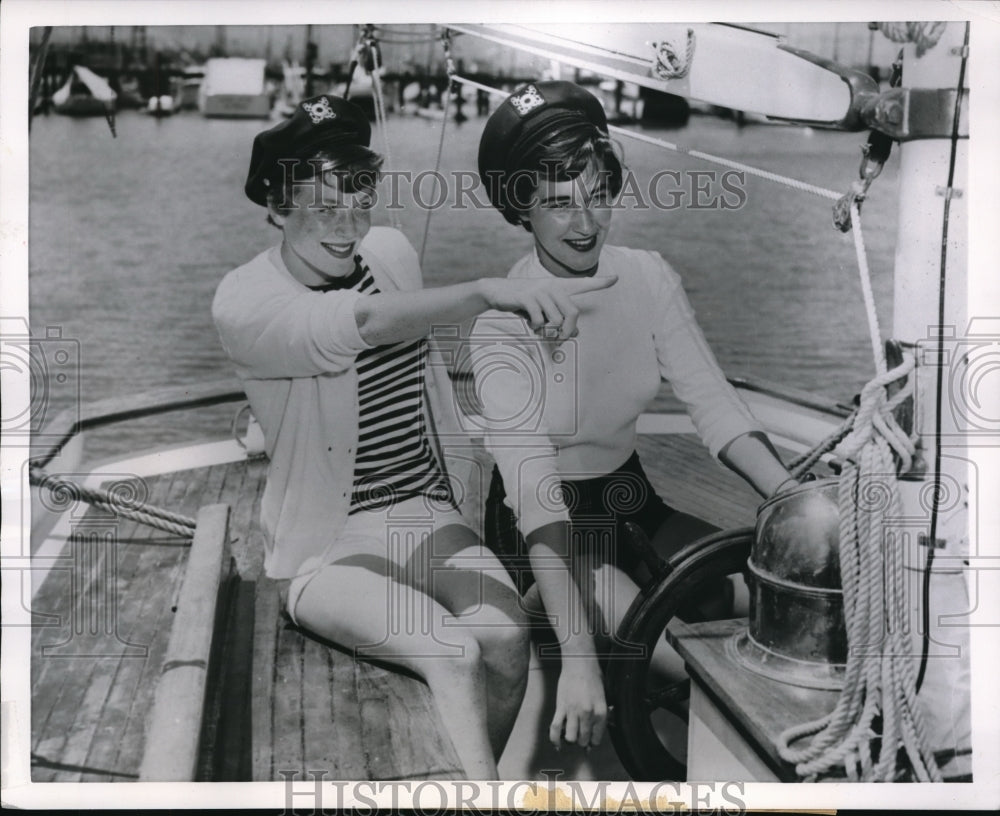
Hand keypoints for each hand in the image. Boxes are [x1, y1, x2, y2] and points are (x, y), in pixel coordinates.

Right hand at [481, 275, 616, 340]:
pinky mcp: (528, 297)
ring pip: (556, 319)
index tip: (616, 278)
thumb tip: (575, 333)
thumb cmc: (524, 302)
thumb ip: (560, 320)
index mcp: (559, 287)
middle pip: (572, 313)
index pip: (583, 284)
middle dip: (567, 331)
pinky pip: (540, 320)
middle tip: (561, 340)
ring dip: (547, 330)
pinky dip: (535, 327)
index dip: (600, 282)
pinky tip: (530, 324)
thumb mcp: (543, 311)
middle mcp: (552, 286)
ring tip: (538, 327)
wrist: (497, 292)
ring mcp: (540, 291)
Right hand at [549, 659, 607, 749]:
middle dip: (581, 741)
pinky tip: (557, 743)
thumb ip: (601, 714)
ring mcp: (573, 711)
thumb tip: (595, 729)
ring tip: (570, 734)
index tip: (589, 740)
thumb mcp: (604, 696)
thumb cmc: (593, 676)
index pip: (597, 738)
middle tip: (579, 735)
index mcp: (601, 712)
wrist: (580, 663)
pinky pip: (556, 728)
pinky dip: (555, 739)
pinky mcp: (561, 707)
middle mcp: (588, 714)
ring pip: (570, 738)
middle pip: (583, 740)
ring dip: (569, 739)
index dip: (592, 741)